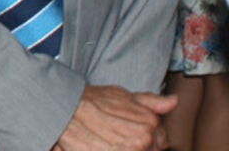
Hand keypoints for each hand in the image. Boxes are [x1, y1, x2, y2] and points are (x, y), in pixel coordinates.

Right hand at [55, 85, 176, 150]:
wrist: (66, 108)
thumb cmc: (93, 101)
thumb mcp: (123, 95)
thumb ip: (150, 101)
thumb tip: (174, 101)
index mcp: (151, 123)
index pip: (162, 141)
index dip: (148, 137)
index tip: (129, 129)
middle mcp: (144, 139)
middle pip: (151, 150)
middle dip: (138, 145)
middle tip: (116, 134)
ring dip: (125, 147)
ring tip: (109, 140)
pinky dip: (115, 149)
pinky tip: (105, 145)